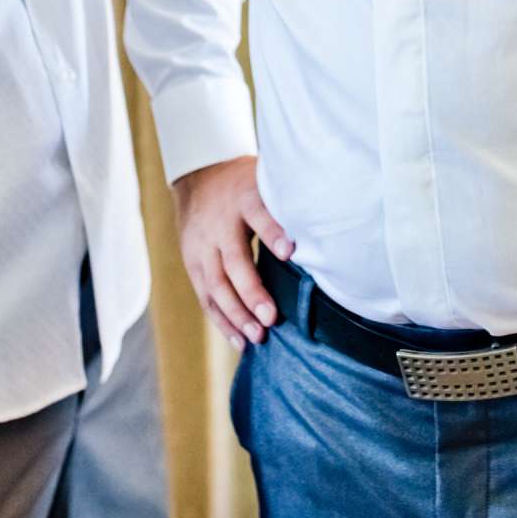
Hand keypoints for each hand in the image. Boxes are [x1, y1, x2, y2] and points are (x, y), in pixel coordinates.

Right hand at [172, 155, 295, 351]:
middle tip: (271, 318)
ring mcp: (201, 246)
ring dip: (237, 314)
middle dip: (252, 292)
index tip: (290, 252)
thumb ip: (285, 205)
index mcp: (243, 198)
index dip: (273, 233)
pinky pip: (206, 296)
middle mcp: (219, 224)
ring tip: (258, 337)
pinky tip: (239, 340)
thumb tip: (325, 228)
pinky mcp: (191, 263)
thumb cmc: (245, 186)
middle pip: (234, 260)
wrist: (198, 176)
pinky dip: (222, 320)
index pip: (258, 214)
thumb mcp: (264, 182)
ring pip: (216, 284)